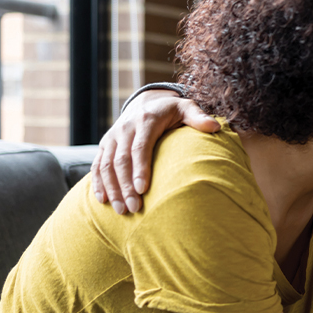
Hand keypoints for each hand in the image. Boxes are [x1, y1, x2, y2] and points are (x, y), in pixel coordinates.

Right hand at [92, 90, 219, 213]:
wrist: (147, 103)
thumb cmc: (172, 111)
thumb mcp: (186, 109)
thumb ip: (199, 117)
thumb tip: (215, 127)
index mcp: (145, 120)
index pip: (140, 147)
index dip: (140, 168)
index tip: (143, 189)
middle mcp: (125, 128)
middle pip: (121, 160)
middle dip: (125, 186)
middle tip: (133, 208)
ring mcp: (112, 137)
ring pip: (106, 165)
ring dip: (112, 189)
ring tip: (122, 210)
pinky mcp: (104, 145)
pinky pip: (97, 165)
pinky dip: (98, 183)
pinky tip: (103, 200)